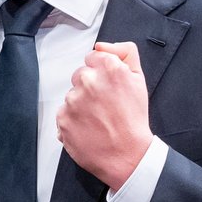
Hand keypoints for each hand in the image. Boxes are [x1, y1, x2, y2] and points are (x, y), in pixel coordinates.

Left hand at [56, 41, 153, 190]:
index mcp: (108, 68)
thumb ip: (124, 53)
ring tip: (98, 119)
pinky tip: (88, 128)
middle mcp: (88, 81)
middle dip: (90, 87)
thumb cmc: (133, 120)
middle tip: (105, 105)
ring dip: (81, 105)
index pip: (92, 58)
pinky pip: (63, 113)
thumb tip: (101, 45)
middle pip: (81, 75)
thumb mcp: (138, 79)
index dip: (101, 73)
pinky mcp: (63, 118)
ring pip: (72, 95)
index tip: (108, 87)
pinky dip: (73, 120)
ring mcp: (73, 100)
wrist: (128, 156)